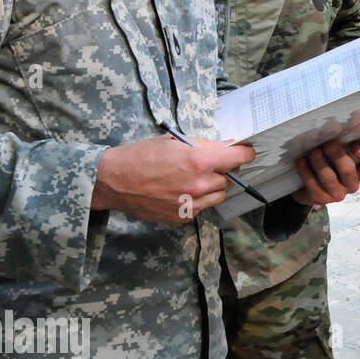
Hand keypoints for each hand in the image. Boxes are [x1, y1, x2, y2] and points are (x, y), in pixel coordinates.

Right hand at [93, 135, 255, 222]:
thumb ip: (206, 145)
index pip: (240, 158)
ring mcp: (192, 203)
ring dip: (213, 186)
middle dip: (223, 170)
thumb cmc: (141, 156)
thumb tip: (230, 146)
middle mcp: (199, 184)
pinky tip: (180, 190)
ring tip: (191, 178)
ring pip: (219, 194)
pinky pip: (203, 206)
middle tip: (206, 164)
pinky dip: (198, 198)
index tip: (245, 151)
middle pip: (229, 178)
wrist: (113, 181)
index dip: (245, 153)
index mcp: (199, 161)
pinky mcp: (184, 216)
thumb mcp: (174, 142)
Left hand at [293, 140, 359, 205]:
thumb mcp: (340, 143)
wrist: (306, 180)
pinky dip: (305, 171)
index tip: (354, 143)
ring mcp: (338, 193)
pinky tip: (301, 160)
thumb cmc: (328, 158)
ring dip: (318, 161)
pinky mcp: (321, 199)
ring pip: (328, 178)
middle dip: (336, 155)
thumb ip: (350, 130)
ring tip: (312, 150)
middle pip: (348, 170)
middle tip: (327, 143)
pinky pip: (313, 185)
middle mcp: (352, 182)